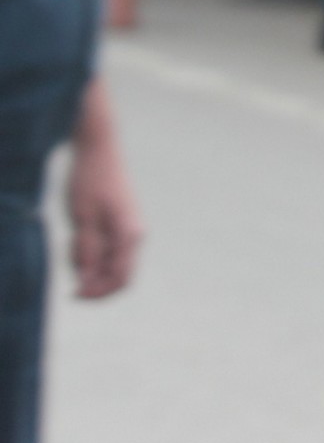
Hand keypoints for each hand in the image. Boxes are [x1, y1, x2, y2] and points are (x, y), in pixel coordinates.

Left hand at [62, 80, 139, 300]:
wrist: (98, 149)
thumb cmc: (89, 181)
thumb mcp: (82, 220)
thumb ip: (88, 252)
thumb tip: (88, 283)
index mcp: (130, 234)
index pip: (121, 279)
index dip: (97, 293)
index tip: (72, 294)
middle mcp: (136, 234)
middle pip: (116, 273)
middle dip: (91, 276)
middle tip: (68, 256)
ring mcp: (130, 229)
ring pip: (110, 261)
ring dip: (88, 260)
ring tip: (71, 237)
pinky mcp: (122, 224)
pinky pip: (108, 249)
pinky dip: (90, 249)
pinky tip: (78, 231)